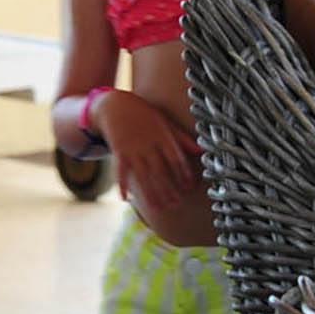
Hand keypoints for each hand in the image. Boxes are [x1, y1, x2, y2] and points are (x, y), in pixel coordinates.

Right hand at [98, 89, 200, 220]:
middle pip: (161, 172)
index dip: (184, 175)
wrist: (113, 104)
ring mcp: (132, 149)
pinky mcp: (118, 152)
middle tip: (176, 204)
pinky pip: (120, 171)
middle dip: (169, 189)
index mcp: (162, 137)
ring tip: (158, 208)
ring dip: (151, 193)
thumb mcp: (164, 121)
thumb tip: (201, 150)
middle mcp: (148, 145)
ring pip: (143, 176)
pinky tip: (125, 199)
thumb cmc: (142, 113)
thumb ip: (181, 137)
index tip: (190, 188)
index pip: (177, 160)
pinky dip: (122, 184)